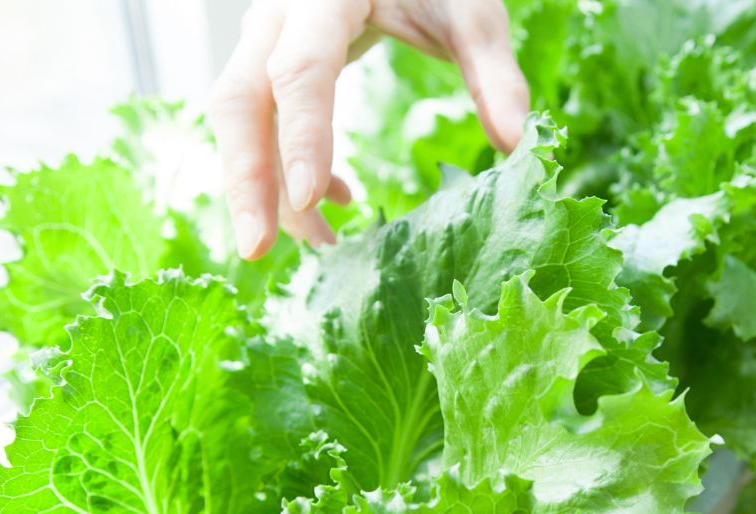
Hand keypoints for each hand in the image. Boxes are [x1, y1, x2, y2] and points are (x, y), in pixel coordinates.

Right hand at [209, 0, 528, 256]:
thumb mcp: (469, 11)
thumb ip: (493, 73)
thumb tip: (517, 141)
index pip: (298, 70)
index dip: (302, 137)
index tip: (314, 200)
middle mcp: (278, 15)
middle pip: (239, 100)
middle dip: (246, 180)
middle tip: (259, 249)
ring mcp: (264, 39)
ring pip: (239, 118)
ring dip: (264, 187)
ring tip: (319, 241)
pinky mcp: (268, 62)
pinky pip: (260, 121)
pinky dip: (287, 169)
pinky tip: (339, 199)